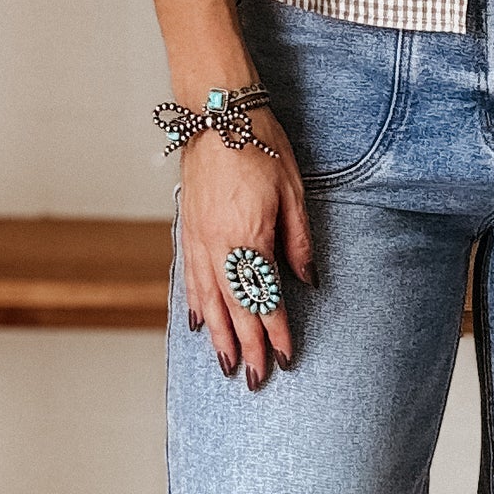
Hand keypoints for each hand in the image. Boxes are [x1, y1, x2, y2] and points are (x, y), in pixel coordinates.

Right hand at [179, 116, 313, 384]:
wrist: (217, 114)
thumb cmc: (260, 145)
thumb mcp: (293, 191)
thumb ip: (299, 241)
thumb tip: (307, 280)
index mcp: (248, 236)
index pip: (264, 296)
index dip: (276, 330)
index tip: (285, 357)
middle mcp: (217, 245)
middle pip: (234, 307)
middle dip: (247, 345)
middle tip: (256, 379)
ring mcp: (197, 239)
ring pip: (208, 299)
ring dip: (218, 335)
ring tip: (227, 365)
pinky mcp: (187, 229)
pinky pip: (189, 277)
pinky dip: (194, 304)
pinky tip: (198, 324)